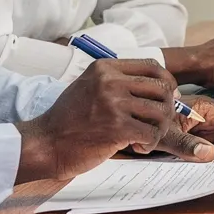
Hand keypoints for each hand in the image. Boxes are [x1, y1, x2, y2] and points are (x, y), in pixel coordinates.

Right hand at [14, 58, 208, 182]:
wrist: (45, 143)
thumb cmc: (68, 119)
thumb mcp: (89, 86)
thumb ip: (118, 82)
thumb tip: (162, 87)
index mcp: (105, 68)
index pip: (152, 66)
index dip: (167, 83)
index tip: (168, 97)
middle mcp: (110, 81)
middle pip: (163, 88)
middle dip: (167, 108)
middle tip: (157, 123)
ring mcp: (113, 104)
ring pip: (161, 112)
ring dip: (159, 129)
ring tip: (144, 137)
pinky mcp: (117, 128)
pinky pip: (152, 133)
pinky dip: (150, 143)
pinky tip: (137, 147)